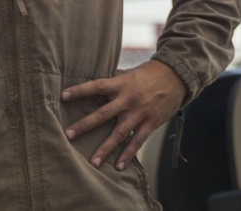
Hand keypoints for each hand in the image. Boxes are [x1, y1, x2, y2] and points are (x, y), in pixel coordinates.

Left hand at [61, 59, 184, 169]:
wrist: (177, 76)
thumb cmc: (150, 73)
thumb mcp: (130, 73)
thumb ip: (115, 82)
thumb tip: (95, 87)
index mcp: (122, 84)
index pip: (97, 86)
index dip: (80, 91)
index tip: (63, 96)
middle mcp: (128, 99)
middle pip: (103, 113)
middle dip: (84, 125)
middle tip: (68, 135)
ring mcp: (140, 112)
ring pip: (119, 133)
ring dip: (105, 148)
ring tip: (93, 162)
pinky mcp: (150, 123)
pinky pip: (137, 141)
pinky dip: (128, 154)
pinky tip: (119, 166)